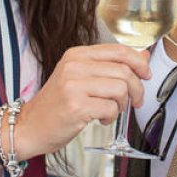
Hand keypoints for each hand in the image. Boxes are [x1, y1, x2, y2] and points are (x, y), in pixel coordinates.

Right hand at [14, 44, 149, 158]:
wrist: (30, 126)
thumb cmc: (57, 104)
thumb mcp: (82, 78)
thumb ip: (110, 66)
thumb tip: (143, 57)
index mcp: (76, 55)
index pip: (118, 50)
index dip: (138, 62)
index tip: (146, 74)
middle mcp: (74, 66)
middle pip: (123, 70)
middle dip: (136, 88)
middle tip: (135, 101)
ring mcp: (74, 86)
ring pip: (120, 88)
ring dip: (123, 104)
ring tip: (111, 110)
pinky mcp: (76, 106)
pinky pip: (111, 108)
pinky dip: (112, 116)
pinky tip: (101, 119)